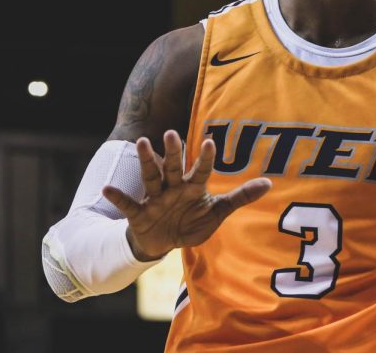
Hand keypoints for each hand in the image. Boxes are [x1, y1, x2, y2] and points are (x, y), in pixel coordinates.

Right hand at [103, 130, 271, 260]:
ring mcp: (155, 199)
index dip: (206, 158)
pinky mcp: (139, 213)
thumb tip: (269, 183)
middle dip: (172, 151)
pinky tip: (107, 189)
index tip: (212, 141)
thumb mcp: (217, 212)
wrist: (163, 242)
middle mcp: (173, 188)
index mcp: (193, 187)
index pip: (201, 170)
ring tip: (141, 142)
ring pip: (151, 177)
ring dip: (146, 161)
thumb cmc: (191, 222)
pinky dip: (118, 197)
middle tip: (171, 133)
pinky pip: (128, 204)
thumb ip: (240, 197)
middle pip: (173, 167)